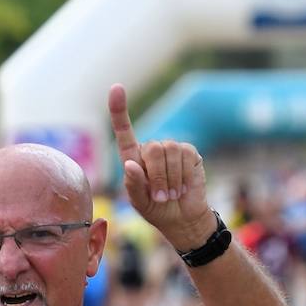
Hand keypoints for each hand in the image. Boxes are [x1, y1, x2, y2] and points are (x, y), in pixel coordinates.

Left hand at [109, 84, 213, 249]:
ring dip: (170, 180)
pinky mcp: (189, 153)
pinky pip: (185, 156)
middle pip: (153, 148)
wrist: (182, 218)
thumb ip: (133, 185)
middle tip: (161, 197)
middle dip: (157, 176)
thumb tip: (130, 164)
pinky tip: (183, 188)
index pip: (124, 130)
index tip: (116, 88)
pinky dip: (183, 177)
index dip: (119, 109)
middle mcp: (151, 149)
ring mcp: (172, 149)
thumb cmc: (156, 210)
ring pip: (170, 152)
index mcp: (133, 157)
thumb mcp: (139, 202)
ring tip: (171, 195)